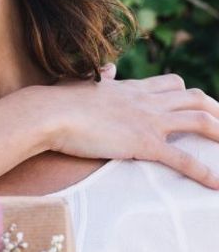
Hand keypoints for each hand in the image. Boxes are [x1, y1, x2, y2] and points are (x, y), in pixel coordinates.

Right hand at [43, 71, 218, 188]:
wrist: (49, 113)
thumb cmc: (56, 101)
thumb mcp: (82, 83)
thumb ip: (101, 77)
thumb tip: (111, 67)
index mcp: (131, 89)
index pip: (171, 84)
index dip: (187, 95)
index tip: (196, 106)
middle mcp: (146, 101)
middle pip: (196, 97)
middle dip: (216, 110)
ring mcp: (147, 121)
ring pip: (199, 121)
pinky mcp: (142, 144)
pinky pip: (181, 158)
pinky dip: (203, 171)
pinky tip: (216, 184)